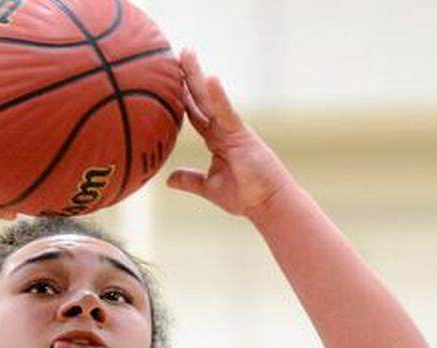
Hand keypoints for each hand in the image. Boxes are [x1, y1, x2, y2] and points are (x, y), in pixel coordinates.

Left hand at [166, 49, 295, 220]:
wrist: (268, 204)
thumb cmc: (245, 196)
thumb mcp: (209, 187)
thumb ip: (190, 180)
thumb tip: (168, 180)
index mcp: (216, 140)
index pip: (195, 113)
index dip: (182, 97)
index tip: (168, 80)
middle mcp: (223, 130)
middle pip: (201, 99)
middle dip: (189, 77)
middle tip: (177, 53)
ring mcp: (232, 129)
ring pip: (210, 99)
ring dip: (198, 77)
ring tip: (187, 54)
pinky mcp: (242, 134)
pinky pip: (226, 112)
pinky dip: (218, 96)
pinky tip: (209, 79)